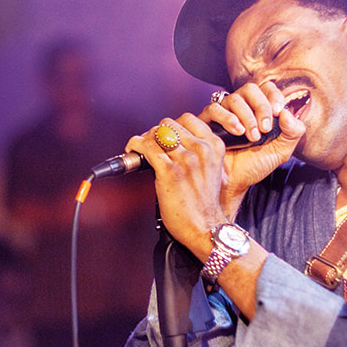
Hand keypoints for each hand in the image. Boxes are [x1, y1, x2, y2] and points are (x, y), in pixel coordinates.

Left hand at [124, 83, 303, 257]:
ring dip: (145, 139)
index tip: (165, 135)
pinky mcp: (170, 172)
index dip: (172, 125)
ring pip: (157, 133)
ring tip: (140, 148)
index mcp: (213, 147)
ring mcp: (186, 160)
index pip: (188, 119)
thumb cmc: (206, 204)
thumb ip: (200, 153)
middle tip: (151, 144)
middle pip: (170, 124)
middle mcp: (201, 150)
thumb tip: (175, 141)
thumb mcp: (213, 170)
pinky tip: (132, 150)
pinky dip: (135, 145)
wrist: (205, 227)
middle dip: (157, 131)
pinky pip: (146, 147)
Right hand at [200, 82, 304, 213]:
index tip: (278, 112)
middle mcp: (241, 107)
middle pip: (250, 89)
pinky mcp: (207, 121)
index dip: (274, 96)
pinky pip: (214, 109)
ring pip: (234, 98)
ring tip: (251, 137)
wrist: (235, 182)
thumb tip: (287, 112)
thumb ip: (293, 132)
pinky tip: (237, 132)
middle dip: (261, 107)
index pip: (267, 88)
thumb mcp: (282, 151)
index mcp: (259, 109)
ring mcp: (223, 112)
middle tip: (265, 129)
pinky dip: (227, 118)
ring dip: (246, 116)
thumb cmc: (255, 165)